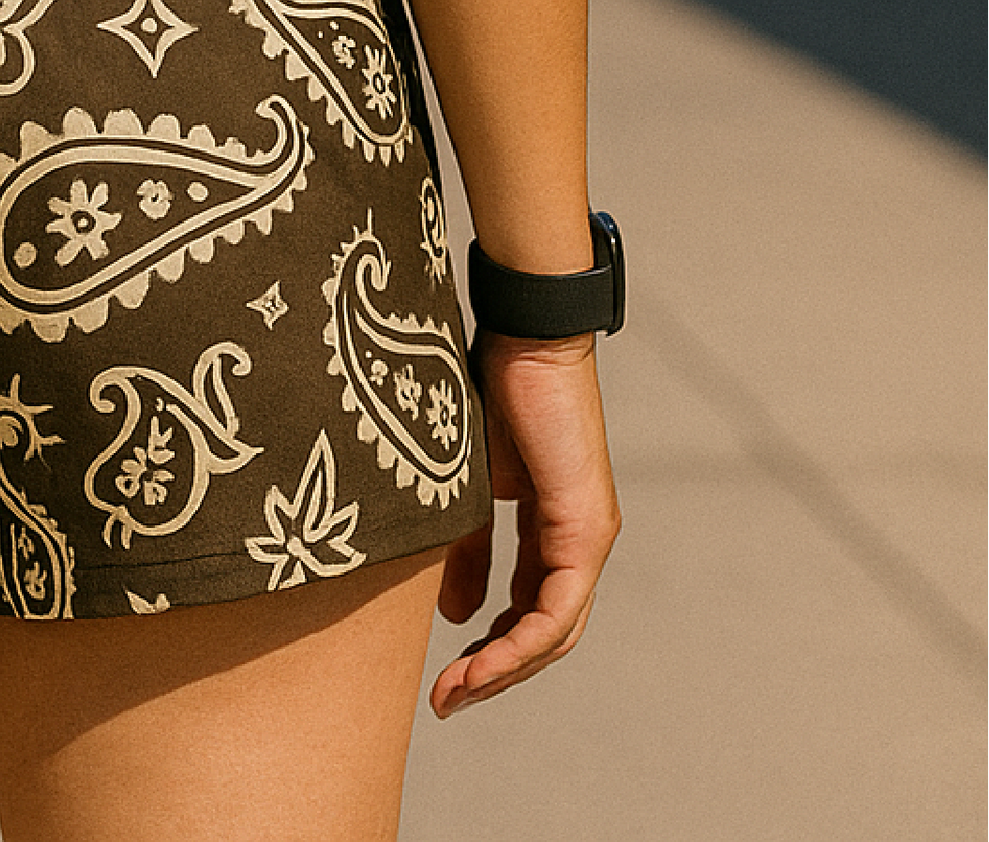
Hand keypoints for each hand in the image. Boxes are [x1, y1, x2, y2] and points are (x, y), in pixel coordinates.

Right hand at [429, 329, 619, 715]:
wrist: (526, 334)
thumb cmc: (493, 390)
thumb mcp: (468, 484)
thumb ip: (468, 550)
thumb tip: (457, 614)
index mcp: (553, 527)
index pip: (530, 612)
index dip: (491, 651)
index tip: (445, 678)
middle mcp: (580, 540)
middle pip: (547, 635)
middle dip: (496, 675)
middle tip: (447, 701)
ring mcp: (588, 536)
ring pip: (555, 632)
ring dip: (505, 670)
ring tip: (456, 693)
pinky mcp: (585, 526)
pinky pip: (558, 608)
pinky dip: (520, 643)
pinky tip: (483, 662)